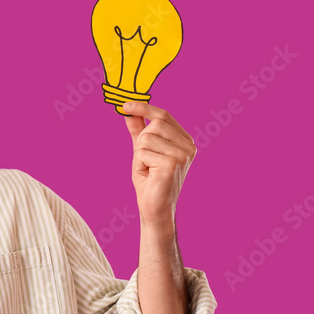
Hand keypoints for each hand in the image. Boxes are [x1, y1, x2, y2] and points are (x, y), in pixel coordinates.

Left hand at [122, 101, 194, 227]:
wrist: (154, 208)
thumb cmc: (150, 181)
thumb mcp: (143, 151)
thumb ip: (139, 131)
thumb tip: (129, 110)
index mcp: (185, 141)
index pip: (164, 116)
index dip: (144, 108)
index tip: (125, 105)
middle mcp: (188, 146)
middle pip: (155, 125)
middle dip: (142, 141)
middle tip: (145, 160)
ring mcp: (182, 155)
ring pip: (146, 139)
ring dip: (139, 156)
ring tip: (148, 170)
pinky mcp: (172, 164)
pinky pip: (142, 153)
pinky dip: (139, 165)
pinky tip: (148, 176)